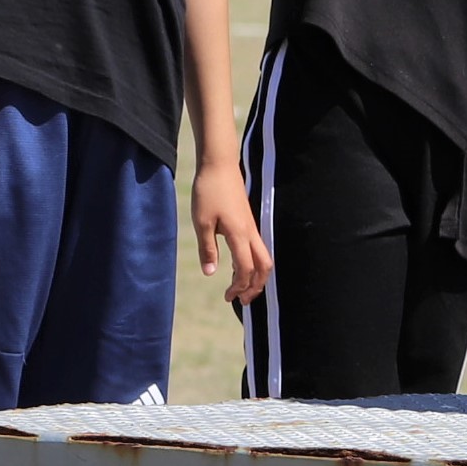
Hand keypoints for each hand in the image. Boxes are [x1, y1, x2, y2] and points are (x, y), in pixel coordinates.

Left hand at [193, 165, 270, 306]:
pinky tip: (237, 267)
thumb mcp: (202, 222)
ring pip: (263, 257)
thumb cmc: (208, 191)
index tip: (228, 297)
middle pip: (264, 266)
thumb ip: (208, 249)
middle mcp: (250, 232)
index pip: (246, 269)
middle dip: (256, 286)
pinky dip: (252, 263)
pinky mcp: (248, 221)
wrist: (219, 164)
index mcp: (239, 234)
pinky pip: (257, 248)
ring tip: (242, 289)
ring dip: (256, 276)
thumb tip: (211, 273)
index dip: (239, 287)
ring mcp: (251, 226)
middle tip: (243, 301)